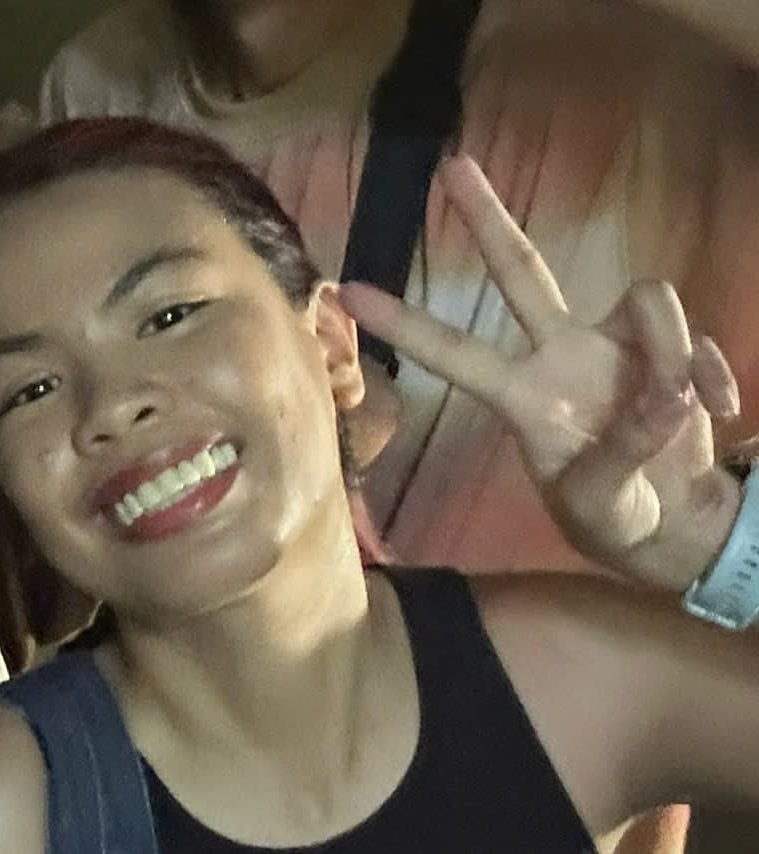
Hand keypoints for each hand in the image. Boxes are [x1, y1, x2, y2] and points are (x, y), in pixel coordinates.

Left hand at [339, 156, 744, 590]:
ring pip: (647, 297)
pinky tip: (723, 413)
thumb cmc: (614, 515)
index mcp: (524, 398)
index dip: (406, 324)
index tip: (349, 292)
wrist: (673, 522)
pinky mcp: (667, 348)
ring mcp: (614, 346)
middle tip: (453, 164)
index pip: (456, 352)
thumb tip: (668, 394)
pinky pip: (695, 338)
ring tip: (686, 411)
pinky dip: (713, 377)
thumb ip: (627, 450)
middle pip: (520, 271)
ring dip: (673, 349)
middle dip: (488, 218)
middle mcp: (560, 355)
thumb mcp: (606, 502)